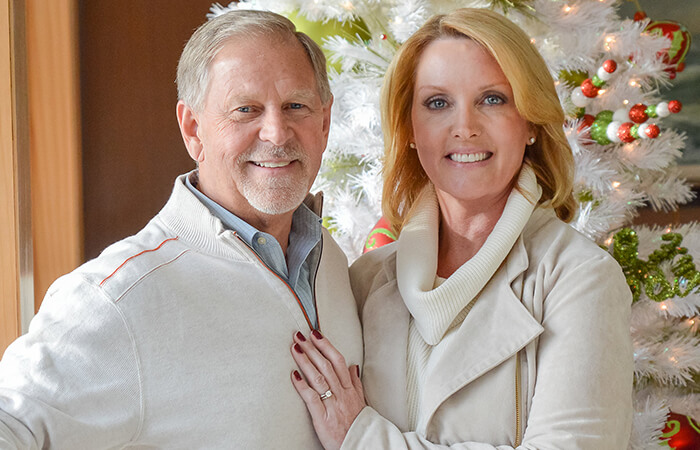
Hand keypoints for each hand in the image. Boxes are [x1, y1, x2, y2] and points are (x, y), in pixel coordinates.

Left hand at [291, 330, 365, 449]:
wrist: (361, 445)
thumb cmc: (359, 425)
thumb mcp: (361, 401)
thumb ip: (356, 383)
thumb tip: (353, 366)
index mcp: (349, 388)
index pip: (338, 361)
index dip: (326, 346)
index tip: (316, 334)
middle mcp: (341, 393)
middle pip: (326, 365)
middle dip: (312, 348)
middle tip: (300, 335)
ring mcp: (332, 404)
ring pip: (318, 377)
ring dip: (305, 361)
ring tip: (295, 348)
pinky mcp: (322, 417)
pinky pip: (312, 398)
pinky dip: (302, 385)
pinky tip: (293, 375)